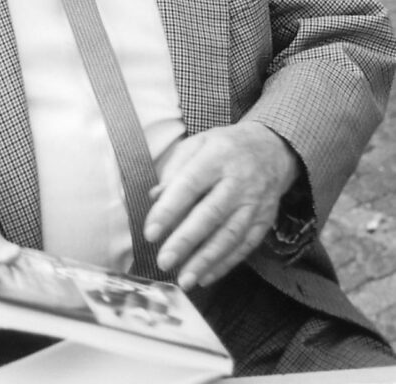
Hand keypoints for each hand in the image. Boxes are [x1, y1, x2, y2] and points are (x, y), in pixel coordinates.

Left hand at [144, 123, 299, 289]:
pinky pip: (245, 246)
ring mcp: (254, 203)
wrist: (272, 148)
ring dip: (206, 260)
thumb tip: (155, 197)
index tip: (150, 232)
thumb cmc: (225, 147)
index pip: (189, 184)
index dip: (169, 210)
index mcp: (216, 157)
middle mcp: (238, 181)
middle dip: (186, 241)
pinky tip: (206, 276)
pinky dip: (225, 264)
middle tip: (164, 261)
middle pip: (211, 214)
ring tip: (184, 279)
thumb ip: (175, 168)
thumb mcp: (198, 143)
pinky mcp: (265, 220)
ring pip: (230, 235)